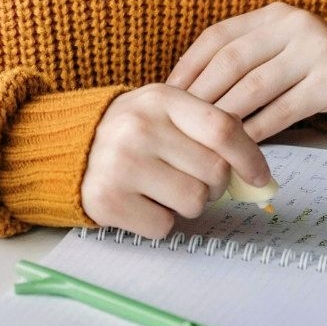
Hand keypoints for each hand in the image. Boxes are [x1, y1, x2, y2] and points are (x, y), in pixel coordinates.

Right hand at [80, 84, 271, 238]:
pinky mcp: (107, 201)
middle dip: (213, 184)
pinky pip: (163, 226)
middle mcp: (140, 128)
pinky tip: (141, 201)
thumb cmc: (130, 130)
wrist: (66, 147)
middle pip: (214, 173)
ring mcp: (121, 165)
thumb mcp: (164, 110)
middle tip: (191, 177)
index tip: (260, 176)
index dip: (249, 157)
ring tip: (163, 187)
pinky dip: (159, 220)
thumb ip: (208, 128)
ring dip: (187, 204)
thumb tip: (256, 170)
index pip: (222, 129)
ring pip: (194, 203)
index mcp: (162, 99)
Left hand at [166, 2, 326, 141]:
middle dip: (201, 94)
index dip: (189, 65)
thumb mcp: (277, 47)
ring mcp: (316, 51)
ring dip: (225, 115)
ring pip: (256, 87)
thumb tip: (183, 91)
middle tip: (178, 122)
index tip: (166, 94)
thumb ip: (242, 57)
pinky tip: (241, 145)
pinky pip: (284, 109)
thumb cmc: (309, 64)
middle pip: (232, 61)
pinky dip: (258, 129)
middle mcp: (294, 25)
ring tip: (204, 137)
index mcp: (272, 14)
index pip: (218, 36)